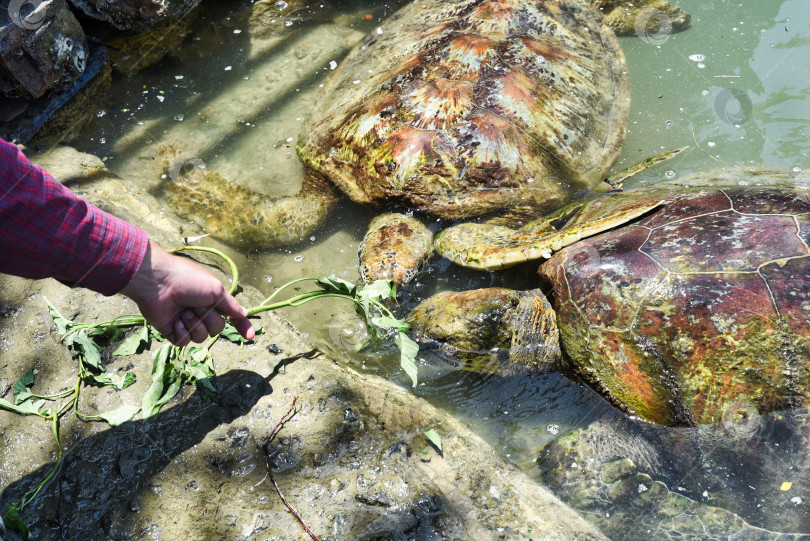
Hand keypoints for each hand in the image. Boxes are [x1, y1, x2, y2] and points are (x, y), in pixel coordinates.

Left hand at [120, 240, 254, 345]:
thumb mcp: (216, 290)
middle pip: (217, 328)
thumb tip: (245, 314)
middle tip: (197, 305)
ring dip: (194, 324)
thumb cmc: (188, 280)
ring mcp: (186, 322)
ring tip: (183, 311)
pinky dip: (182, 331)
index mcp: (212, 300)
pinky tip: (174, 320)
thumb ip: (231, 305)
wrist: (157, 283)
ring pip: (201, 336)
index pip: (231, 317)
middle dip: (209, 318)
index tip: (250, 336)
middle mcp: (200, 311)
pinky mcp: (172, 331)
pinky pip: (185, 341)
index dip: (241, 326)